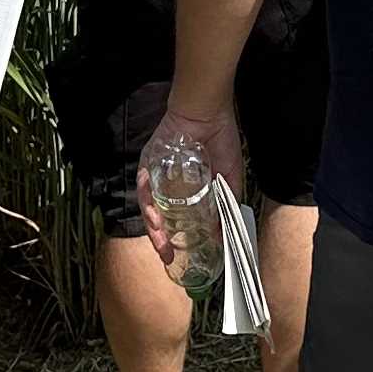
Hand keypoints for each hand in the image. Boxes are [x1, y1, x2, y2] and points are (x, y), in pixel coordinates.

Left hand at [138, 105, 243, 259]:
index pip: (175, 218)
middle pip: (158, 216)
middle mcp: (166, 183)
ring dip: (153, 227)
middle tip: (168, 257)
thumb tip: (223, 236)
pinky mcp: (148, 163)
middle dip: (161, 240)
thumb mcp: (228, 180)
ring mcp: (156, 174)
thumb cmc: (221, 141)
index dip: (177, 238)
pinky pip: (143, 187)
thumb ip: (225, 207)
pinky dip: (148, 204)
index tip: (181, 257)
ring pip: (148, 206)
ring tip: (161, 244)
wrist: (209, 113)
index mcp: (184, 188)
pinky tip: (155, 218)